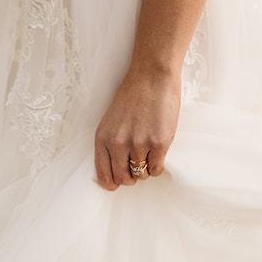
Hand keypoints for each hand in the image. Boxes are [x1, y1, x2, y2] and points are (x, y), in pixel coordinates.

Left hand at [93, 68, 180, 190]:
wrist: (152, 78)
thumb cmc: (133, 98)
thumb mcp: (111, 121)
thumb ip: (109, 145)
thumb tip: (113, 174)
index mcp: (103, 138)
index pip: (103, 175)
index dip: (112, 183)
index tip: (118, 181)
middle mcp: (118, 143)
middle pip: (124, 179)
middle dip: (131, 177)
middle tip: (137, 166)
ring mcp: (138, 144)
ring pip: (142, 175)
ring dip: (145, 169)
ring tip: (148, 152)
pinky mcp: (158, 144)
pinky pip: (157, 169)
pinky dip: (157, 165)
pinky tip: (157, 151)